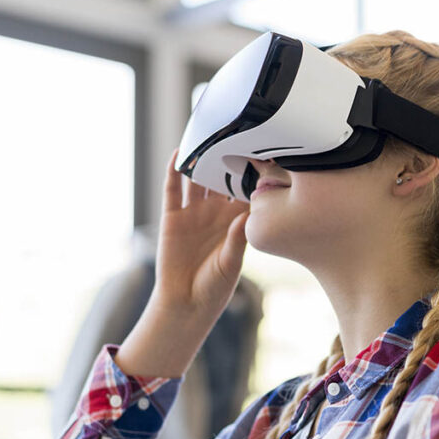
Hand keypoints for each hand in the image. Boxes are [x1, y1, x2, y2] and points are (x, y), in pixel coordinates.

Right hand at [152, 149, 249, 314]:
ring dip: (202, 159)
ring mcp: (194, 213)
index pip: (247, 191)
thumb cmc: (215, 286)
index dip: (255, 174)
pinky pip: (173, 189)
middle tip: (238, 134)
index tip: (266, 153)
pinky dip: (174, 170)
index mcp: (236, 221)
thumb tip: (246, 215)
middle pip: (222, 178)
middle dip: (229, 158)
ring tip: (208, 135)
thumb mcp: (231, 262)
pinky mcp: (172, 217)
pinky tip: (180, 152)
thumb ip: (237, 239)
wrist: (185, 303)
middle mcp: (215, 212)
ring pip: (198, 178)